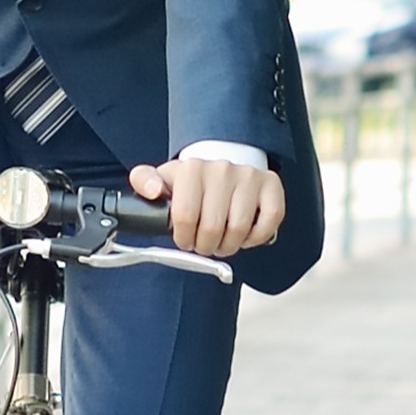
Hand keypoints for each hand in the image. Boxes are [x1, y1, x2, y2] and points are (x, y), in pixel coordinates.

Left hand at [130, 152, 284, 258]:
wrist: (220, 169)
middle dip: (205, 245)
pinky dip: (256, 237)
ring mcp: (249, 177)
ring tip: (221, 240)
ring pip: (240, 229)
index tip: (184, 239)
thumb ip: (143, 182)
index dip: (184, 238)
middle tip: (204, 243)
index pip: (185, 217)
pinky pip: (269, 222)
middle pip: (213, 228)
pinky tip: (244, 235)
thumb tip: (153, 190)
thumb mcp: (162, 180)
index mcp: (192, 169)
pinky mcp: (271, 186)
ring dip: (228, 245)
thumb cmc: (192, 183)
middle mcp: (222, 169)